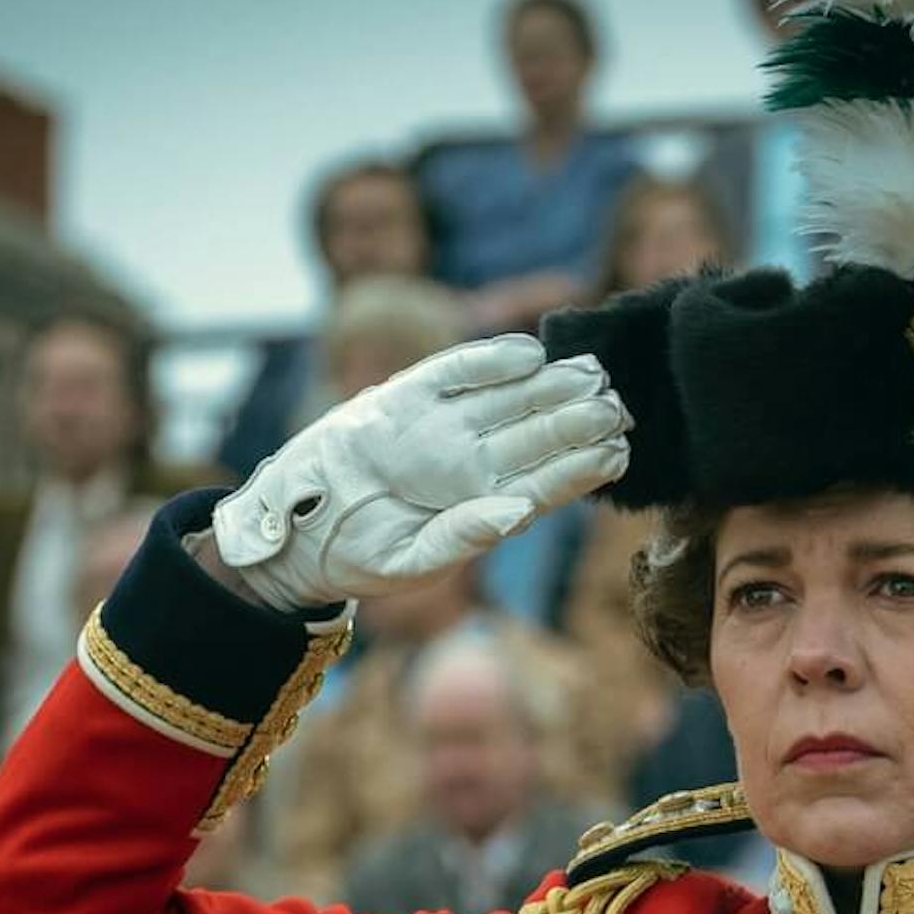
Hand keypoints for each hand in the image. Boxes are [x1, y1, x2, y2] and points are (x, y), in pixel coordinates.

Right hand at [210, 335, 628, 610]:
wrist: (294, 527)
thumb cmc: (357, 555)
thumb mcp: (411, 560)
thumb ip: (465, 538)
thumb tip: (519, 513)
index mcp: (485, 506)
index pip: (549, 482)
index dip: (584, 466)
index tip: (618, 451)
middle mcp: (474, 462)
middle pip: (540, 434)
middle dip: (580, 418)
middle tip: (619, 402)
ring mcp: (445, 426)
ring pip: (510, 398)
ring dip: (551, 384)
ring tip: (592, 372)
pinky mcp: (410, 395)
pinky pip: (458, 370)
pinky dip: (492, 359)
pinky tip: (529, 352)